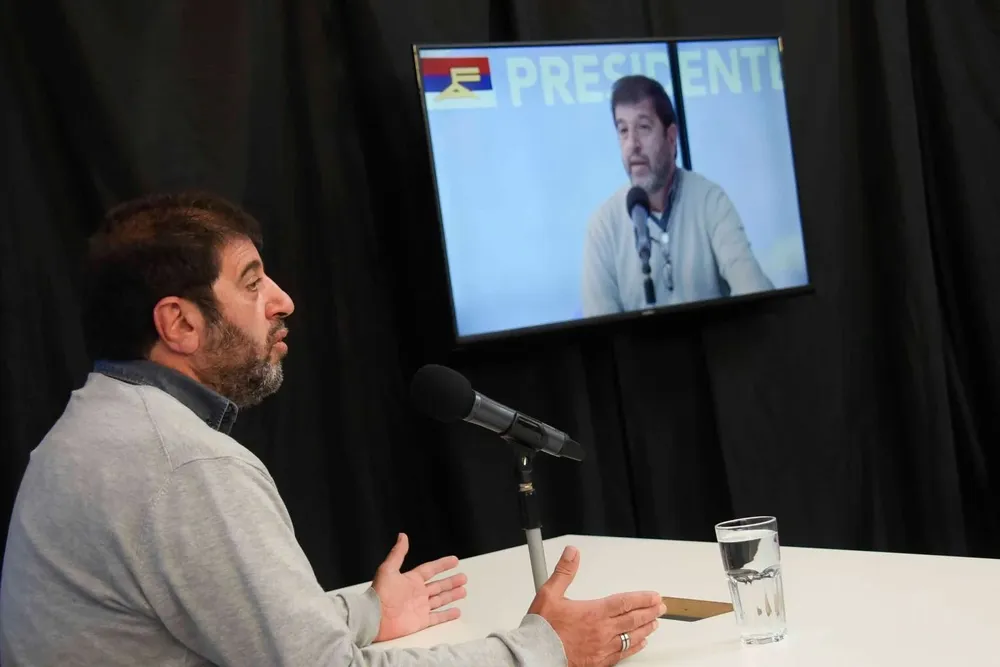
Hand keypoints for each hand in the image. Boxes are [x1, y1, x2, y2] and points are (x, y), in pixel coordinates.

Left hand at [371, 533, 467, 641]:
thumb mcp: (388, 569)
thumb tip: (402, 536)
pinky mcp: (421, 621)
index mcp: (411, 580)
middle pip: (438, 585)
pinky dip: (447, 615)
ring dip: (451, 595)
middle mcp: (417, 593)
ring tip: (463, 591)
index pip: (431, 570)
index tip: (455, 560)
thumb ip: (398, 553)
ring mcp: (420, 607)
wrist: (374, 618)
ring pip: (440, 600)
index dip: (442, 565)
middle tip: (464, 578)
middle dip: (451, 581)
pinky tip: (457, 612)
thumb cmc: (380, 593)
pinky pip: (437, 618)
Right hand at [527, 546, 664, 666]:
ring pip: (631, 637)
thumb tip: (573, 553)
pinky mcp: (599, 661)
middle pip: (633, 619)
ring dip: (645, 629)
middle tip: (661, 607)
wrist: (536, 654)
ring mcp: (603, 648)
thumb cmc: (542, 628)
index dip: (643, 598)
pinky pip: (623, 654)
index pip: (625, 602)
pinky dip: (634, 647)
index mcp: (594, 612)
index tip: (654, 596)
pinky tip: (640, 644)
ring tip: (655, 623)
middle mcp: (602, 630)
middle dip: (649, 611)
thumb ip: (564, 572)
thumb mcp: (549, 593)